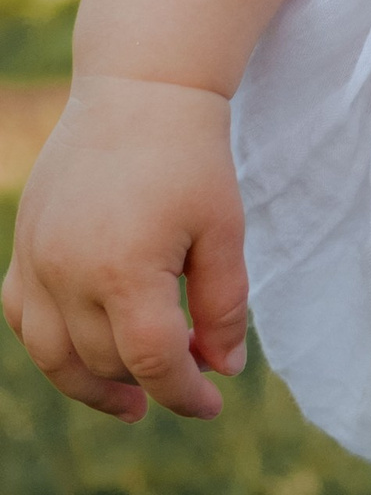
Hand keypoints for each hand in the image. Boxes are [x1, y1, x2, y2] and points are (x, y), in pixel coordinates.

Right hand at [3, 75, 248, 419]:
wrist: (139, 90)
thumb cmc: (192, 156)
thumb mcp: (225, 227)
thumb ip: (225, 304)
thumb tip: (223, 368)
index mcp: (125, 269)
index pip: (151, 361)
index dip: (185, 393)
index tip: (213, 404)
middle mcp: (68, 273)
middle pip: (106, 361)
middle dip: (151, 378)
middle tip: (192, 370)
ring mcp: (36, 262)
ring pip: (54, 356)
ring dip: (92, 384)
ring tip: (132, 398)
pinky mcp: (23, 248)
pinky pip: (24, 319)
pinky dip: (51, 346)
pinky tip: (85, 352)